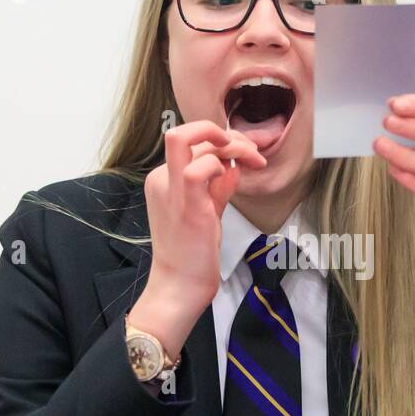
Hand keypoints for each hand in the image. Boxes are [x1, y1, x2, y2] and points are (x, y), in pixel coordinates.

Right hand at [130, 121, 264, 352]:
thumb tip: (235, 166)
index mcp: (163, 178)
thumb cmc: (193, 252)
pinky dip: (221, 165)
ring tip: (253, 162)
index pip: (192, 142)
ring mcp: (170, 189)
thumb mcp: (209, 210)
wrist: (180, 284)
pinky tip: (234, 180)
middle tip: (251, 152)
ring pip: (187, 138)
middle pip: (185, 131)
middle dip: (225, 133)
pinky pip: (200, 167)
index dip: (224, 139)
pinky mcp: (185, 203)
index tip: (249, 153)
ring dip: (229, 144)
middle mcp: (161, 178)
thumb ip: (219, 185)